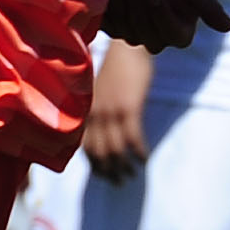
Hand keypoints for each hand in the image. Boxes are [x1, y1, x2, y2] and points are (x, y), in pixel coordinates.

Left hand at [83, 42, 155, 181]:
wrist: (128, 48)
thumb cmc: (116, 69)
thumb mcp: (100, 93)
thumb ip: (99, 112)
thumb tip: (104, 135)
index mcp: (85, 113)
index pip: (85, 149)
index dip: (95, 166)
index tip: (105, 177)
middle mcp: (93, 114)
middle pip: (99, 153)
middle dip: (109, 172)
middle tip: (120, 182)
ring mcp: (110, 111)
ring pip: (115, 149)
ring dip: (123, 166)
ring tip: (132, 175)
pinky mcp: (129, 107)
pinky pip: (133, 137)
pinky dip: (138, 152)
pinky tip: (144, 159)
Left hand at [105, 0, 229, 52]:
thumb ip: (209, 7)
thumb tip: (227, 27)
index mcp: (181, 35)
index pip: (173, 36)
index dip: (162, 18)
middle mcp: (157, 40)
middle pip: (145, 35)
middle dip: (140, 5)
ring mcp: (133, 35)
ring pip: (125, 30)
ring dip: (125, 1)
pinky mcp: (113, 26)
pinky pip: (109, 23)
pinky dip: (111, 4)